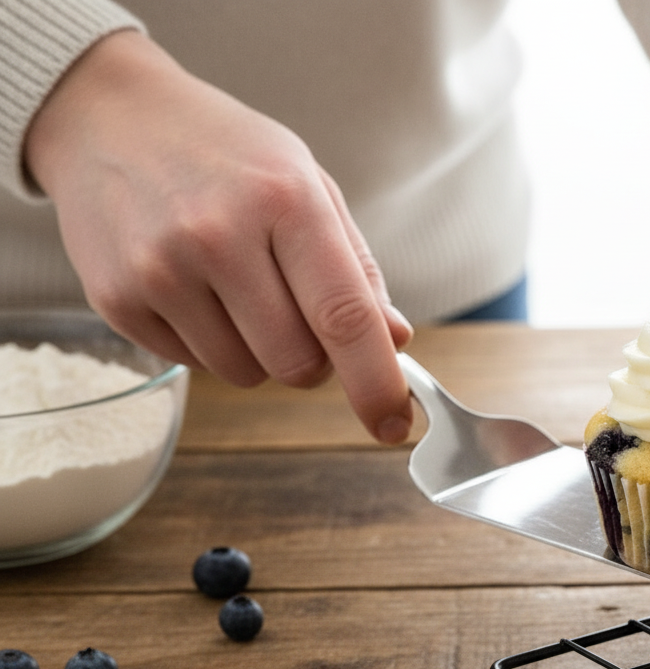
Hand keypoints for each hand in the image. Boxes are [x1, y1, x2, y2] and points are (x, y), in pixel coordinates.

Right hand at [24, 31, 414, 443]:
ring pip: (245, 374)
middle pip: (297, 363)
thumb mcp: (307, 185)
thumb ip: (356, 268)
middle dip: (314, 361)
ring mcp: (160, 270)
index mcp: (285, 200)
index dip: (376, 382)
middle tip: (299, 315)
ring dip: (259, 352)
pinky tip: (193, 286)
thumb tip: (395, 341)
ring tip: (237, 287)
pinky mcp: (116, 299)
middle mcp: (218, 236)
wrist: (109, 117)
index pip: (344, 316)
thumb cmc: (228, 155)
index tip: (394, 426)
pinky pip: (193, 365)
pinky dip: (209, 343)